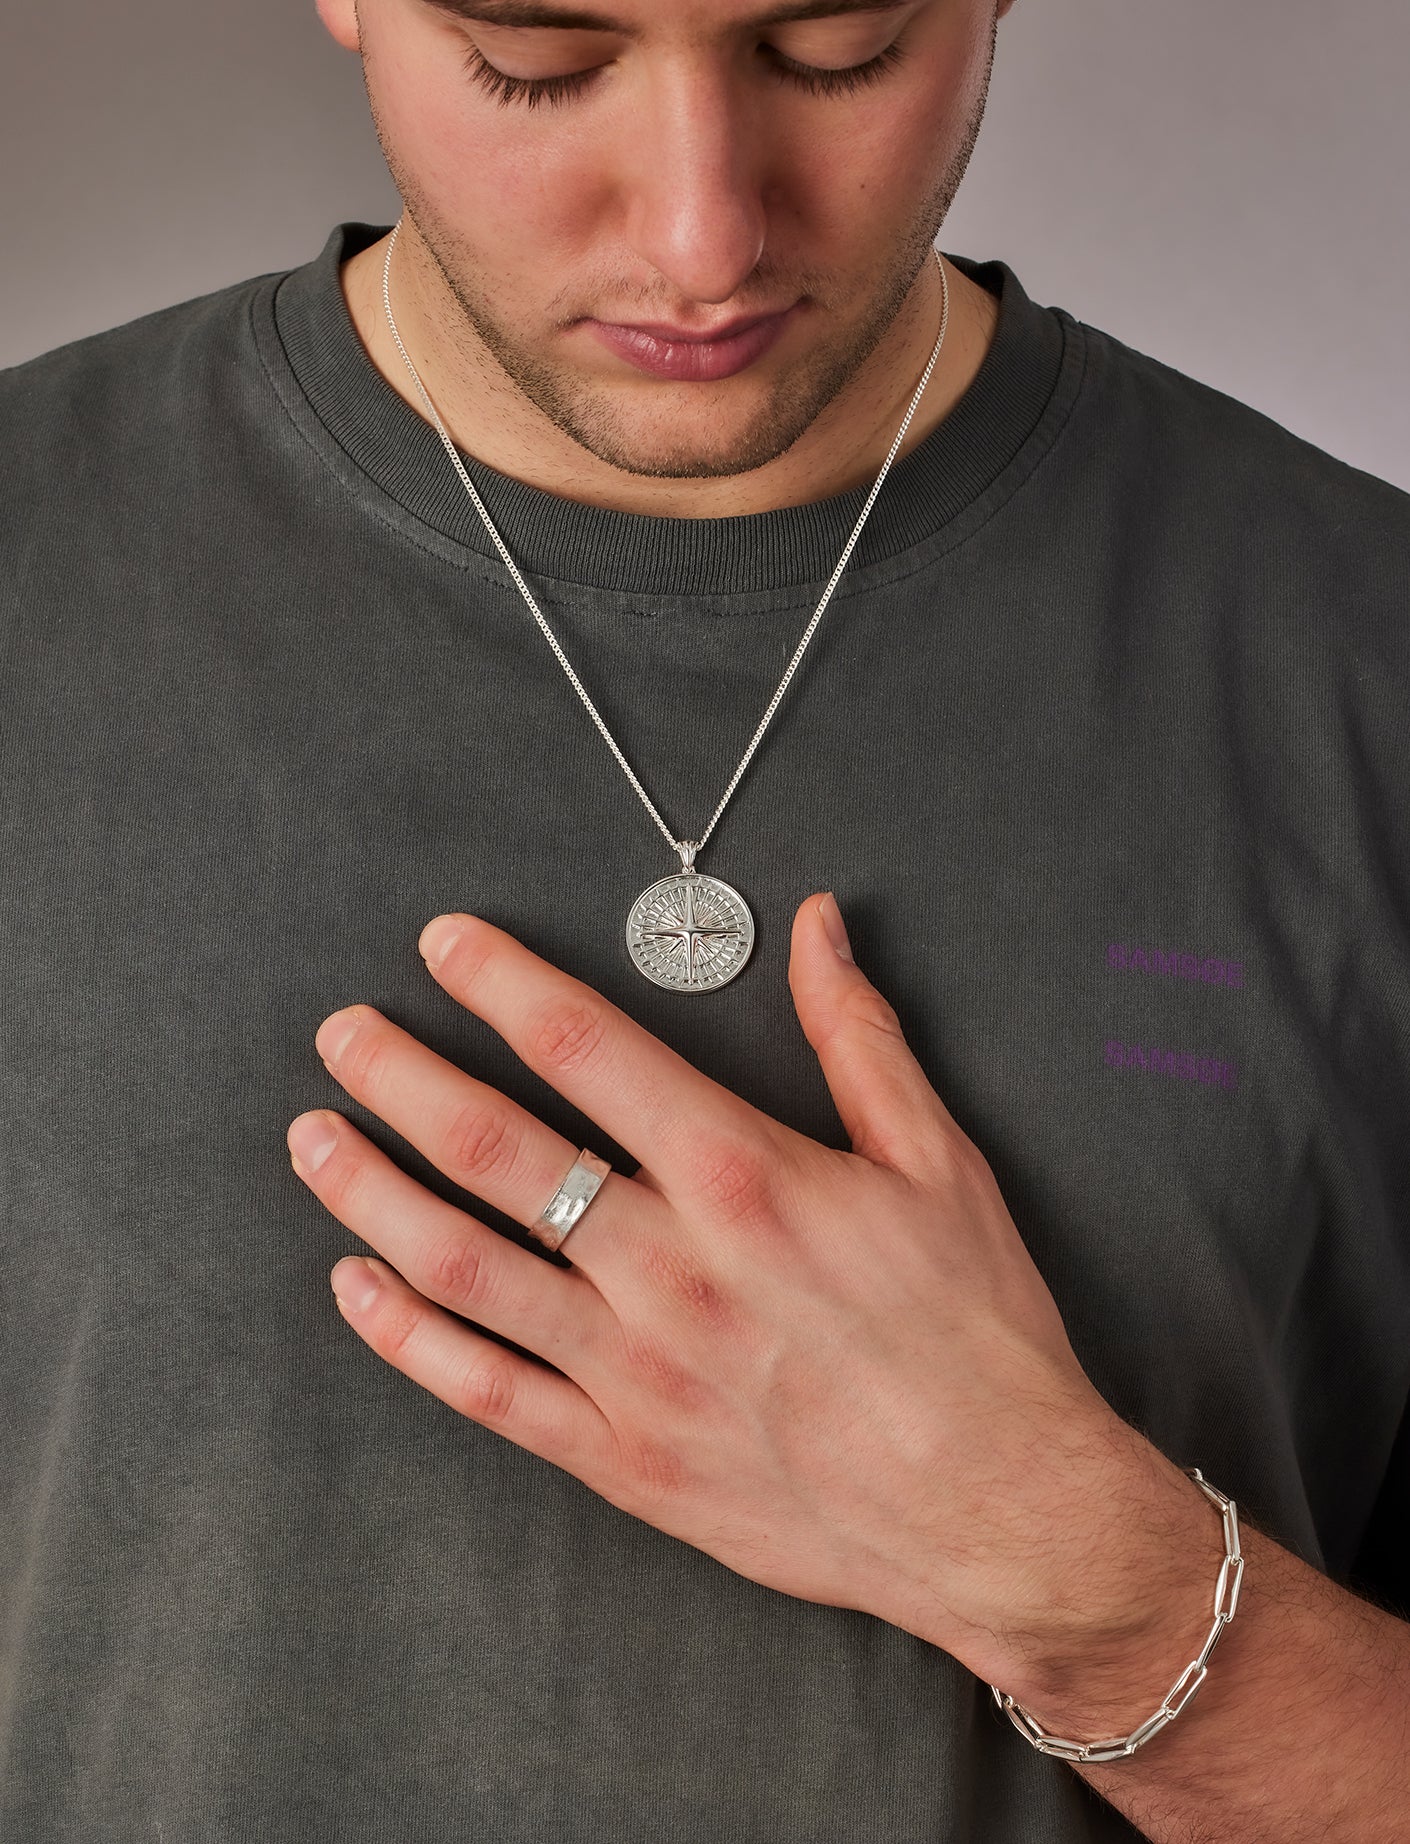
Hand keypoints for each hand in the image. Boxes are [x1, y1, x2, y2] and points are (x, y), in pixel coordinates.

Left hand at [287, 893, 1152, 1683]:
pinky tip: (355, 1286)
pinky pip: (485, 1390)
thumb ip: (858, 1035)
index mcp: (742, 1177)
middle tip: (341, 1033)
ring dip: (370, 1192)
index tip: (446, 946)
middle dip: (399, 1076)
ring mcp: (633, 1370)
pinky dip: (406, 1337)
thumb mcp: (937, 1160)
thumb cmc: (973, 1332)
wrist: (999, 1509)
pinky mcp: (622, 1459)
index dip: (500, 982)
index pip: (582, 1047)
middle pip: (492, 1147)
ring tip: (314, 1138)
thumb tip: (818, 926)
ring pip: (461, 1264)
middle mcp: (668, 1267)